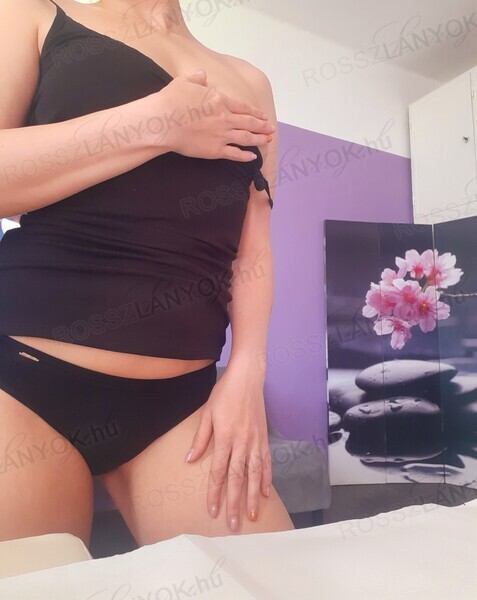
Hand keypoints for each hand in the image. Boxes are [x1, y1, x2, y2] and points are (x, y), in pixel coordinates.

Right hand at [152, 69, 274, 161]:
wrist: (164, 122)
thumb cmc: (171, 101)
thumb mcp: (184, 83)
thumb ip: (196, 79)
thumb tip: (202, 74)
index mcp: (219, 100)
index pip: (243, 107)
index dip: (255, 112)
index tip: (263, 116)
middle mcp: (225, 118)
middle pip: (249, 122)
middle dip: (262, 126)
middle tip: (271, 129)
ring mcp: (222, 135)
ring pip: (246, 138)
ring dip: (259, 139)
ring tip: (268, 141)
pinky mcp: (215, 150)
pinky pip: (235, 154)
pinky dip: (246, 156)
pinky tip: (253, 157)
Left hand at [184, 362, 271, 531]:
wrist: (247, 378)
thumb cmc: (224, 393)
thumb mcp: (207, 413)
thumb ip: (200, 438)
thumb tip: (190, 460)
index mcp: (225, 436)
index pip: (219, 471)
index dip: (215, 492)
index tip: (213, 510)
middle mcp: (242, 442)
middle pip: (238, 477)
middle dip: (235, 502)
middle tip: (233, 524)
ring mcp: (255, 440)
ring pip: (255, 474)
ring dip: (252, 496)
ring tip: (251, 515)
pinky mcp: (264, 437)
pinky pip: (266, 462)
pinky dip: (266, 478)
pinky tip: (264, 492)